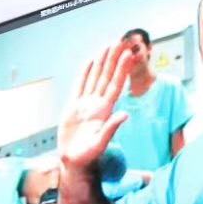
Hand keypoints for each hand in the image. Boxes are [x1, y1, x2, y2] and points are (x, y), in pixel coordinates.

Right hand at [59, 44, 133, 175]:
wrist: (74, 162)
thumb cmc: (88, 157)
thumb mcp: (101, 144)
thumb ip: (111, 128)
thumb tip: (124, 115)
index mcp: (105, 111)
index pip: (116, 85)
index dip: (122, 69)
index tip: (128, 54)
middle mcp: (97, 104)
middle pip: (107, 76)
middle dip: (113, 59)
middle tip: (119, 42)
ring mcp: (86, 104)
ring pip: (95, 78)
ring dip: (101, 62)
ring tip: (106, 47)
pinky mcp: (74, 107)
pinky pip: (80, 86)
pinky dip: (84, 73)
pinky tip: (89, 63)